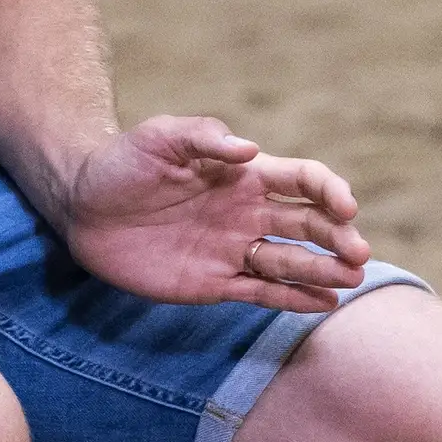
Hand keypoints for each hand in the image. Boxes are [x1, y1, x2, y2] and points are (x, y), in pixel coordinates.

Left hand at [54, 116, 368, 310]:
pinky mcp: (214, 283)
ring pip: (291, 262)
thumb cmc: (124, 163)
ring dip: (323, 271)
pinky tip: (323, 304)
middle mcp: (248, 213)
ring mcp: (233, 250)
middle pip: (307, 226)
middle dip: (337, 239)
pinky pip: (261, 292)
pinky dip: (293, 299)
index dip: (328, 191)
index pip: (302, 181)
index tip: (345, 206)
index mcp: (245, 175)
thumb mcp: (159, 138)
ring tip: (351, 280)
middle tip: (358, 255)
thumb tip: (249, 149)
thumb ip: (203, 137)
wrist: (83, 206)